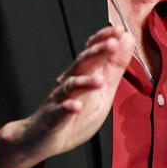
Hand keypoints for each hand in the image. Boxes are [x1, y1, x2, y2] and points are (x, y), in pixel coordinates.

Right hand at [0, 26, 134, 167]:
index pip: (92, 51)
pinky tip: (75, 106)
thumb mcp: (103, 91)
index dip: (103, 40)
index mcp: (83, 74)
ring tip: (99, 81)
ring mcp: (59, 99)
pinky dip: (67, 107)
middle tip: (112, 43)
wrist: (40, 138)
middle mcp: (70, 82)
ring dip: (85, 82)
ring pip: (71, 86)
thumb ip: (115, 67)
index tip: (117, 29)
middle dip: (97, 53)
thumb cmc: (76, 114)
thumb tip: (126, 39)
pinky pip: (59, 111)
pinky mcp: (52, 118)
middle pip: (82, 63)